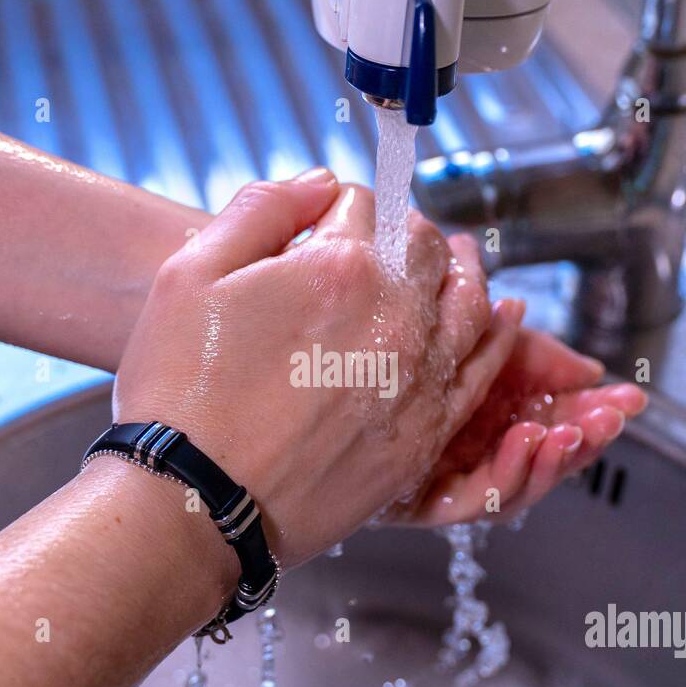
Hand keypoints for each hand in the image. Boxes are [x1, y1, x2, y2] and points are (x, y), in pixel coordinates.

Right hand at [111, 172, 522, 567]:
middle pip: (425, 249)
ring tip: (460, 260)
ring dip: (463, 273)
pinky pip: (483, 374)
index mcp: (339, 268)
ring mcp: (417, 382)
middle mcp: (395, 320)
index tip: (321, 223)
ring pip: (469, 304)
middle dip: (406, 234)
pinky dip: (498, 337)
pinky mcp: (424, 437)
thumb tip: (320, 185)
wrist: (195, 501)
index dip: (338, 206)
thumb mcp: (189, 273)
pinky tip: (504, 318)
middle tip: (388, 240)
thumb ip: (261, 210)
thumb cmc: (181, 392)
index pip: (365, 204)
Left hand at [381, 234, 647, 526]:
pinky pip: (473, 501)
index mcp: (493, 416)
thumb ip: (534, 355)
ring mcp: (450, 477)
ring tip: (570, 432)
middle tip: (610, 419)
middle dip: (585, 439)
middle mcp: (475, 451)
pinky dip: (509, 474)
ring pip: (517, 486)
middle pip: (545, 459)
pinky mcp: (421, 501)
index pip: (557, 422)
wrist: (319, 380)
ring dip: (553, 460)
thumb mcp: (479, 339)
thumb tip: (593, 370)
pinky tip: (527, 442)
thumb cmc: (398, 352)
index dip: (596, 413)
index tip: (629, 398)